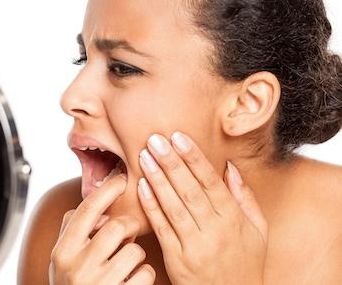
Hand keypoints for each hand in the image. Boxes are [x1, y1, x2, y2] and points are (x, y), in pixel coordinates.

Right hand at [49, 174, 155, 284]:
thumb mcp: (64, 259)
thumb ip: (74, 231)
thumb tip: (97, 208)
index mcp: (63, 251)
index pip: (86, 210)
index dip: (106, 191)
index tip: (122, 179)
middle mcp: (78, 267)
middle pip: (116, 227)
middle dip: (127, 228)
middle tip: (126, 234)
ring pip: (135, 250)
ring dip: (136, 254)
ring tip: (126, 264)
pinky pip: (146, 273)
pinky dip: (145, 274)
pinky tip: (133, 280)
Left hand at [137, 131, 267, 284]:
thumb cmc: (246, 262)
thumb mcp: (258, 230)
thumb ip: (244, 197)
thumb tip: (230, 167)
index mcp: (234, 219)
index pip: (211, 182)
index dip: (194, 158)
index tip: (179, 137)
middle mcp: (215, 230)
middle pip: (190, 190)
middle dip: (172, 162)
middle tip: (156, 139)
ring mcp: (195, 246)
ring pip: (174, 206)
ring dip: (158, 179)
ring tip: (145, 156)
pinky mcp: (177, 259)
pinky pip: (162, 228)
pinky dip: (151, 206)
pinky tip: (141, 186)